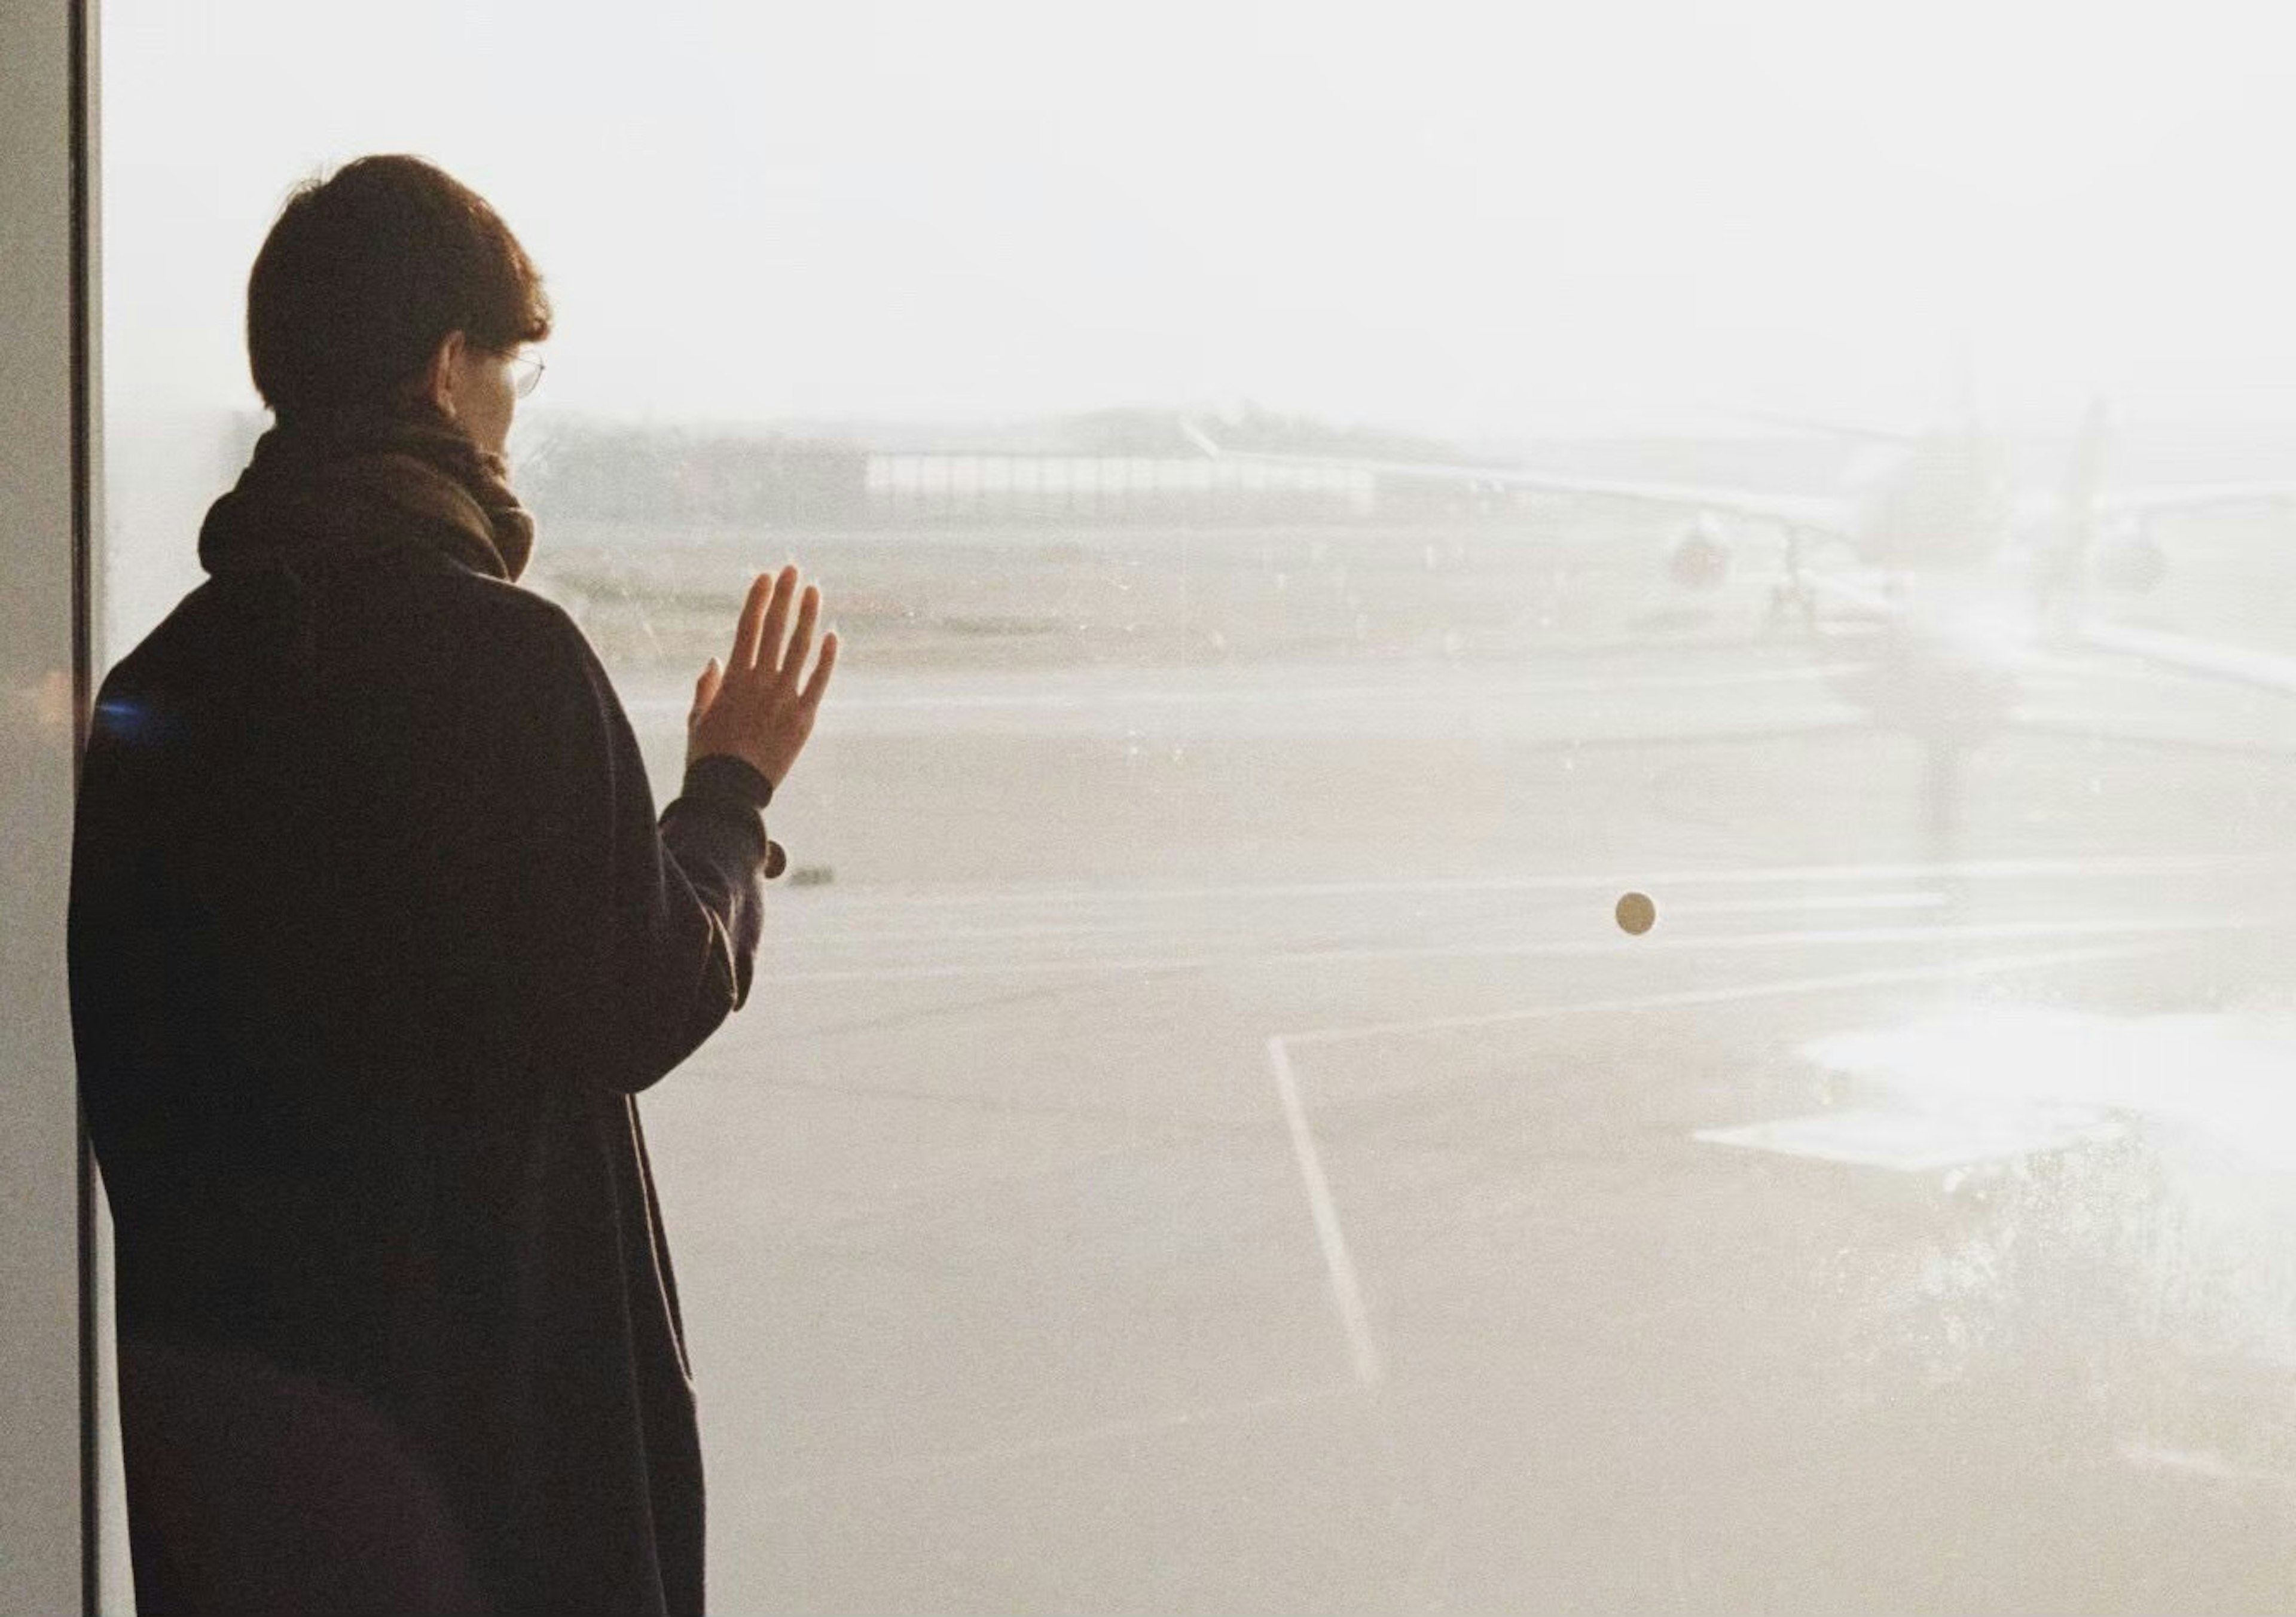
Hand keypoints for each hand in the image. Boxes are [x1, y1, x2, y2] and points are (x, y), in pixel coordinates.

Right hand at [686, 564, 838, 785]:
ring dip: (807, 616)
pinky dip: (827, 658)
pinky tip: (833, 636)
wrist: (730, 791)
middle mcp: (759, 682)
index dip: (758, 599)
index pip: (747, 627)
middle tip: (793, 569)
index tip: (765, 576)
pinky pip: (818, 681)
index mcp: (733, 679)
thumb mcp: (698, 719)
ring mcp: (783, 698)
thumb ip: (706, 688)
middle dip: (784, 596)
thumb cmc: (709, 757)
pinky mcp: (803, 717)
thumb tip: (714, 661)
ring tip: (814, 591)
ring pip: (799, 648)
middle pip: (774, 629)